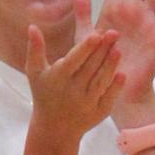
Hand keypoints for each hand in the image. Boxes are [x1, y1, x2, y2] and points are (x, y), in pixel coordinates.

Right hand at [25, 16, 122, 144]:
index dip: (85, 48)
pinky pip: (108, 99)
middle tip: (113, 32)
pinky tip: (122, 74)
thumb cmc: (44, 94)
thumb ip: (35, 49)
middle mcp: (73, 91)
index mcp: (58, 78)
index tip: (96, 34)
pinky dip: (115, 88)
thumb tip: (32, 26)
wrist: (54, 128)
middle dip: (102, 50)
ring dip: (110, 65)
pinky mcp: (97, 113)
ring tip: (118, 48)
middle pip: (90, 68)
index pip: (73, 61)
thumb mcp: (35, 73)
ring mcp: (86, 103)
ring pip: (100, 81)